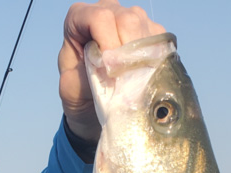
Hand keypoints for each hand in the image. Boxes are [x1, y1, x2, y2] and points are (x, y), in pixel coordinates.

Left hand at [58, 0, 164, 141]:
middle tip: (122, 78)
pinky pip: (159, 40)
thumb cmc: (78, 92)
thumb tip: (106, 67)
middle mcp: (107, 10)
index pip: (99, 17)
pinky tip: (141, 75)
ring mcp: (132, 18)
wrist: (93, 104)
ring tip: (129, 79)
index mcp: (80, 17)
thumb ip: (83, 76)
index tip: (109, 69)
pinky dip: (153, 60)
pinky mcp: (151, 32)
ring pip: (144, 28)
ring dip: (140, 57)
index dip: (108, 41)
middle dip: (127, 51)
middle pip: (127, 19)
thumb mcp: (71, 89)